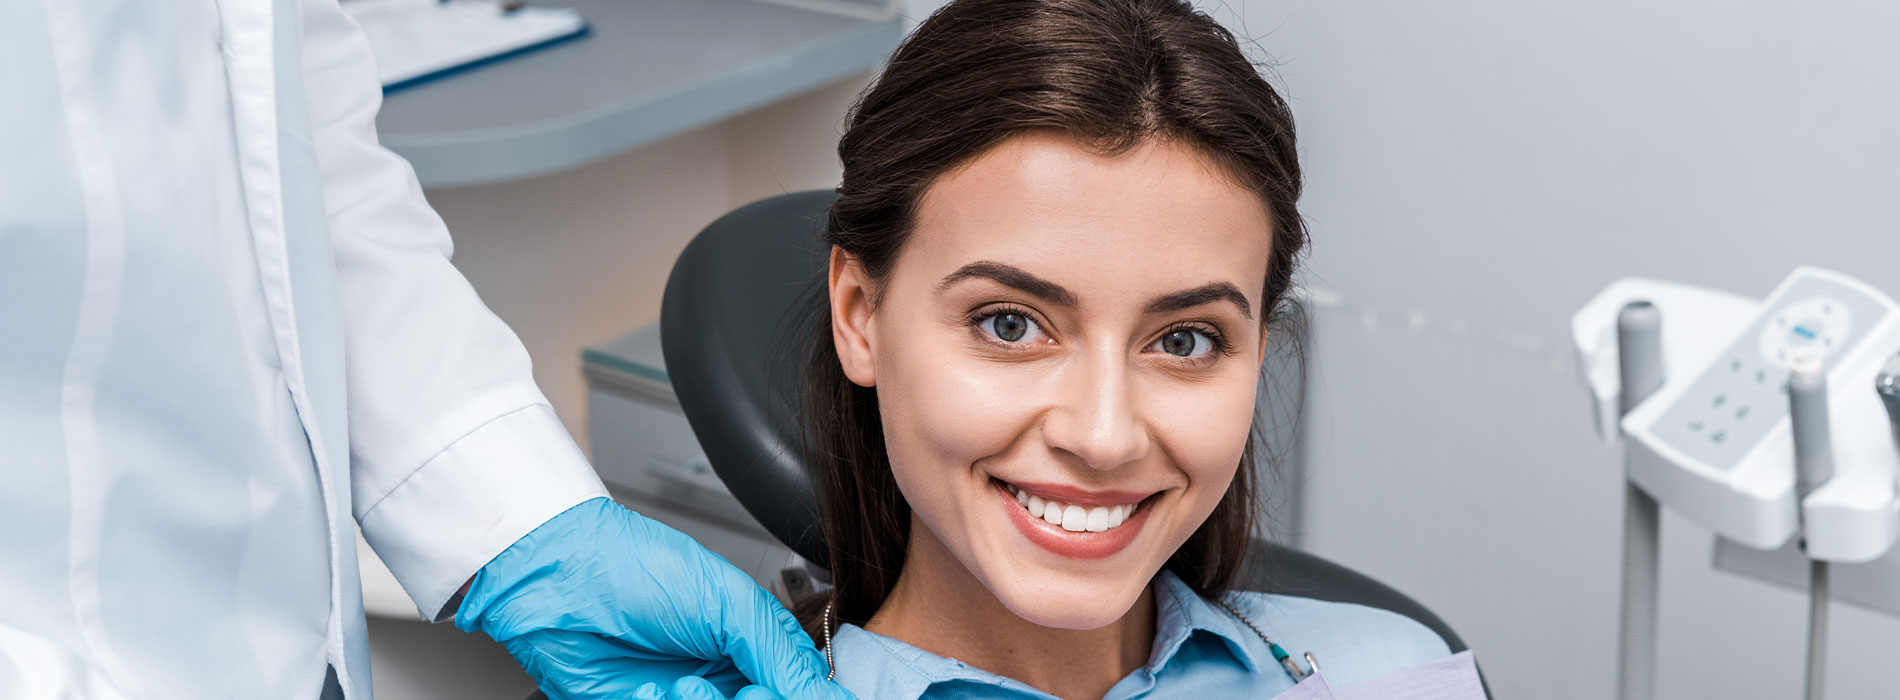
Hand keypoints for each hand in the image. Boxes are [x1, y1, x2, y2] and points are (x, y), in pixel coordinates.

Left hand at [455, 497, 849, 699]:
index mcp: (753, 642)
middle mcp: (723, 676)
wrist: (558, 579)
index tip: (772, 691)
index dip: (798, 696)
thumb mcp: (728, 603)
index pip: (799, 688)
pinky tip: (650, 691)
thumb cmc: (637, 569)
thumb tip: (829, 695)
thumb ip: (781, 653)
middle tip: (743, 695)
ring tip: (684, 688)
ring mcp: (684, 698)